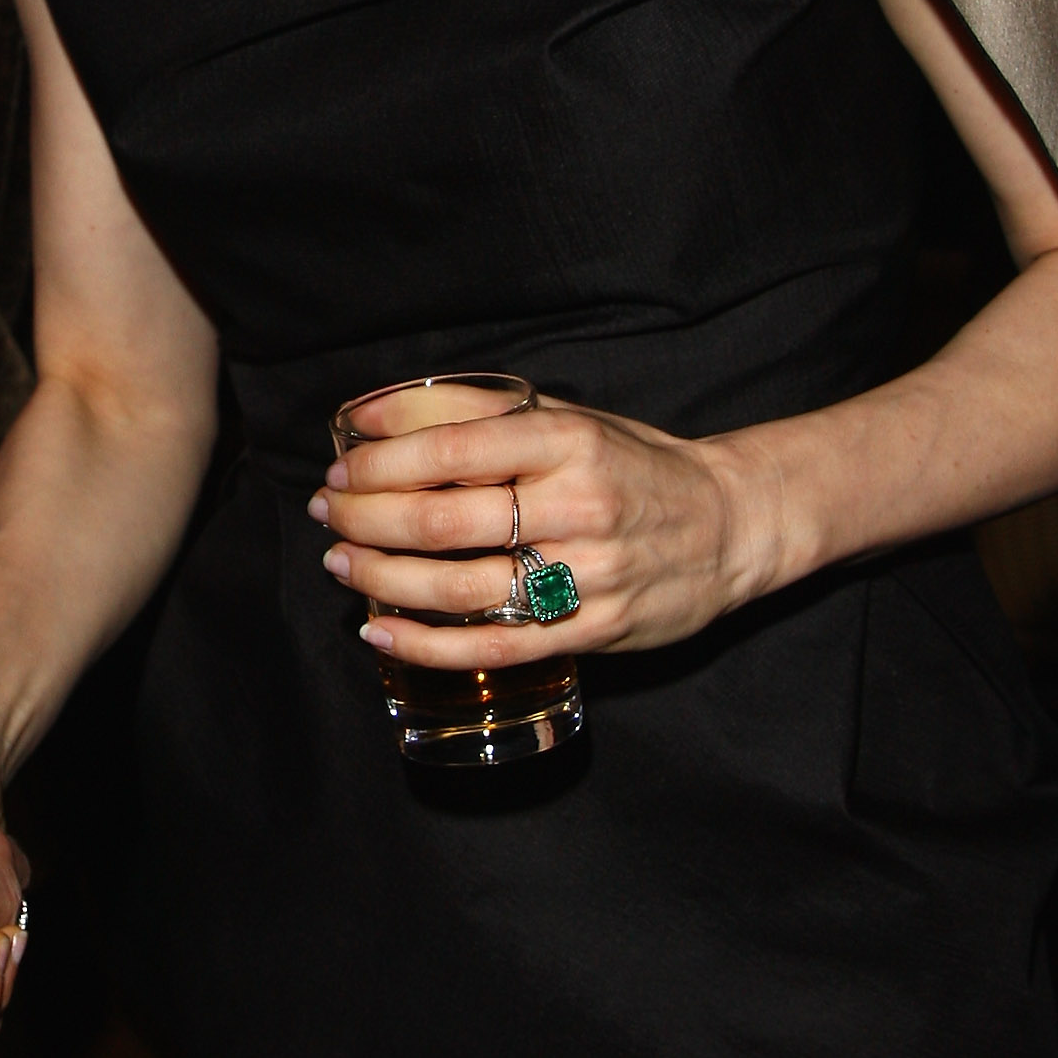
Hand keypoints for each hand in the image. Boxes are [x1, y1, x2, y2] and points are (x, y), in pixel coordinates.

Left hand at [307, 395, 775, 665]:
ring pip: (458, 586)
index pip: (451, 445)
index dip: (380, 460)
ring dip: (381, 578)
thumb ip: (480, 411)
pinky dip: (425, 644)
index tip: (341, 466)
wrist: (728, 525)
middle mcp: (576, 504)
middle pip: (442, 517)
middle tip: (330, 514)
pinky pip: (492, 645)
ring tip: (341, 565)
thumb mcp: (567, 418)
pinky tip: (380, 631)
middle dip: (365, 517)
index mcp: (567, 440)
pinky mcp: (593, 630)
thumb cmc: (631, 466)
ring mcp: (586, 574)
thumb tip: (379, 413)